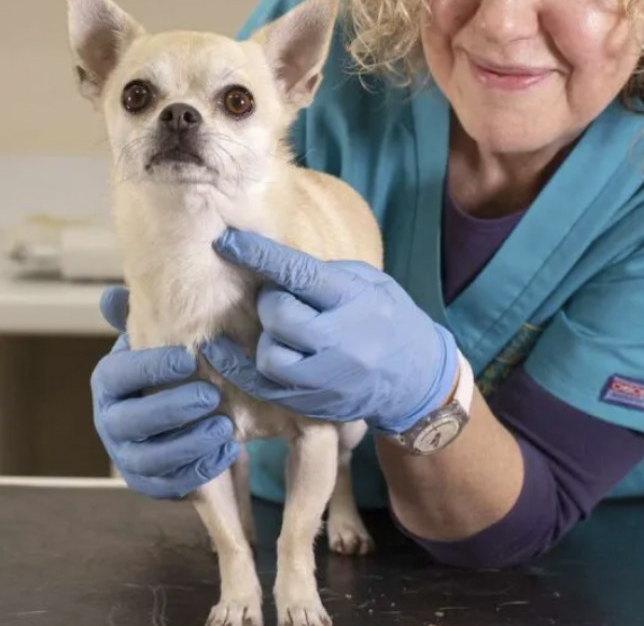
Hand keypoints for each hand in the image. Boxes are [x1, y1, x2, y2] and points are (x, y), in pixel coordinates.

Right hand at [91, 287, 237, 498]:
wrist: (185, 406)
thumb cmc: (175, 363)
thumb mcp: (165, 336)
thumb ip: (147, 316)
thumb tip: (113, 294)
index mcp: (110, 380)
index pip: (118, 374)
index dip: (150, 367)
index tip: (188, 357)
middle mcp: (111, 420)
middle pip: (130, 421)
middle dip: (170, 409)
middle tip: (209, 395)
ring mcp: (128, 455)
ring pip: (149, 459)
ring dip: (188, 444)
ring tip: (224, 426)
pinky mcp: (150, 482)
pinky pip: (169, 485)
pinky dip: (199, 470)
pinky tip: (228, 450)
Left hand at [204, 228, 458, 433]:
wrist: (418, 379)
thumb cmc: (392, 319)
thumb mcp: (374, 283)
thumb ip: (329, 273)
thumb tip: (277, 266)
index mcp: (356, 300)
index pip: (300, 274)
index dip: (259, 255)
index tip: (228, 241)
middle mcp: (340, 341)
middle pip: (279, 315)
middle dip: (269, 301)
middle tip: (279, 298)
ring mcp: (326, 378)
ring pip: (268, 355)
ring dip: (266, 335)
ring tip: (280, 329)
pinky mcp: (312, 405)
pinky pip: (262, 387)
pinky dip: (237, 367)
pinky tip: (222, 350)